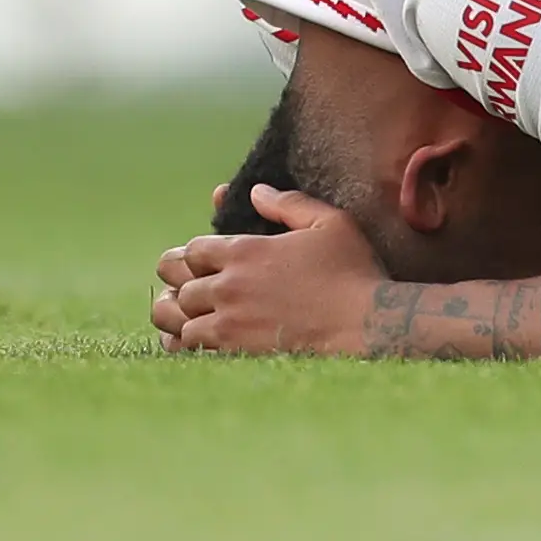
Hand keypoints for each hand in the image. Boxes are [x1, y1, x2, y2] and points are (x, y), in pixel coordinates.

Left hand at [153, 187, 384, 355]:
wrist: (365, 324)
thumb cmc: (353, 271)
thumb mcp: (331, 223)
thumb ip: (289, 204)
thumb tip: (256, 190)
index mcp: (246, 251)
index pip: (192, 250)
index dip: (196, 256)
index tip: (207, 263)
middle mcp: (229, 284)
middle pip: (178, 284)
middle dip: (183, 284)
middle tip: (194, 289)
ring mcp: (228, 320)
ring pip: (175, 317)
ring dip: (178, 314)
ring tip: (189, 315)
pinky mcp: (233, 350)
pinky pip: (187, 347)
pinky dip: (184, 342)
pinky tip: (195, 340)